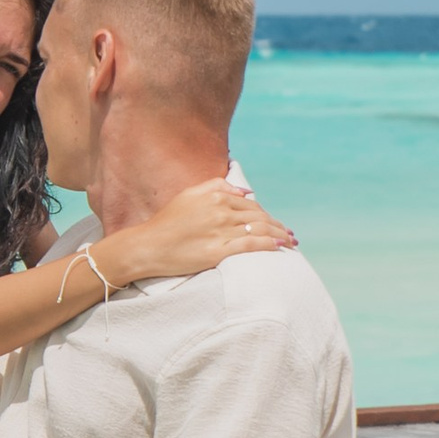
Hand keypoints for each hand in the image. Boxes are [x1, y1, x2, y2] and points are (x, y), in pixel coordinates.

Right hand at [103, 177, 295, 288]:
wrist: (148, 246)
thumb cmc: (167, 222)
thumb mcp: (189, 194)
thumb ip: (217, 186)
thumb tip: (245, 192)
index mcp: (215, 196)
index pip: (250, 205)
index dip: (267, 215)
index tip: (276, 224)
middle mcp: (220, 211)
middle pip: (259, 217)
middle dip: (278, 226)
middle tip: (290, 235)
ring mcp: (220, 231)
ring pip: (259, 229)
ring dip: (280, 235)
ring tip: (291, 242)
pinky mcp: (217, 251)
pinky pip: (250, 245)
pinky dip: (268, 244)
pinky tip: (279, 247)